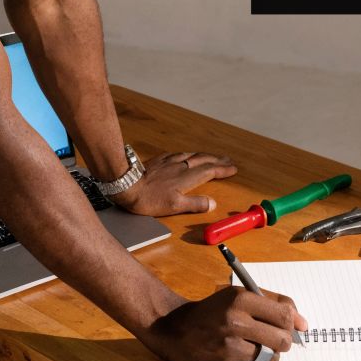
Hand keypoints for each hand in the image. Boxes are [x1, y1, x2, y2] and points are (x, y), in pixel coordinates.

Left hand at [111, 152, 236, 216]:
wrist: (127, 185)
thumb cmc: (150, 199)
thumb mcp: (175, 206)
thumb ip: (195, 204)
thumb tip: (212, 203)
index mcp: (187, 178)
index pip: (210, 171)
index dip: (223, 170)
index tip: (233, 169)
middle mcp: (181, 166)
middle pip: (204, 160)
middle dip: (217, 160)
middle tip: (227, 160)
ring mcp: (170, 161)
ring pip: (192, 155)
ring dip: (204, 155)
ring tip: (211, 156)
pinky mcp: (159, 160)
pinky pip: (178, 154)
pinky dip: (187, 154)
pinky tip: (185, 155)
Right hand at [141, 286, 308, 360]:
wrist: (175, 330)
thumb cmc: (212, 311)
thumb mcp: (238, 296)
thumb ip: (273, 304)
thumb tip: (303, 324)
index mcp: (240, 300)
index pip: (284, 315)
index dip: (292, 323)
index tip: (292, 326)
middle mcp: (235, 323)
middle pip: (282, 340)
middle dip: (283, 341)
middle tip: (274, 339)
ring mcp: (229, 348)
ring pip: (271, 358)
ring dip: (268, 354)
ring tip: (255, 347)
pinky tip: (239, 355)